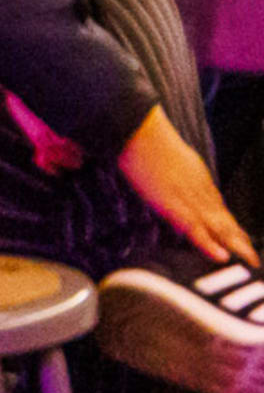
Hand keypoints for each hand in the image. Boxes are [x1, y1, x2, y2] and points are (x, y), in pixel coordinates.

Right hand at [119, 109, 257, 265]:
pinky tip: (221, 256)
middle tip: (253, 259)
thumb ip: (175, 171)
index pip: (218, 206)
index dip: (231, 224)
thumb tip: (170, 178)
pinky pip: (196, 229)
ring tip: (249, 260)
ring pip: (217, 227)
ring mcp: (189, 199)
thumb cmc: (146, 140)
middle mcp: (200, 190)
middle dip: (239, 239)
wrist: (140, 131)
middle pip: (223, 219)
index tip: (242, 239)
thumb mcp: (169, 155)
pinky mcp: (175, 206)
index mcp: (197, 178)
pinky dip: (209, 244)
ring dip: (235, 245)